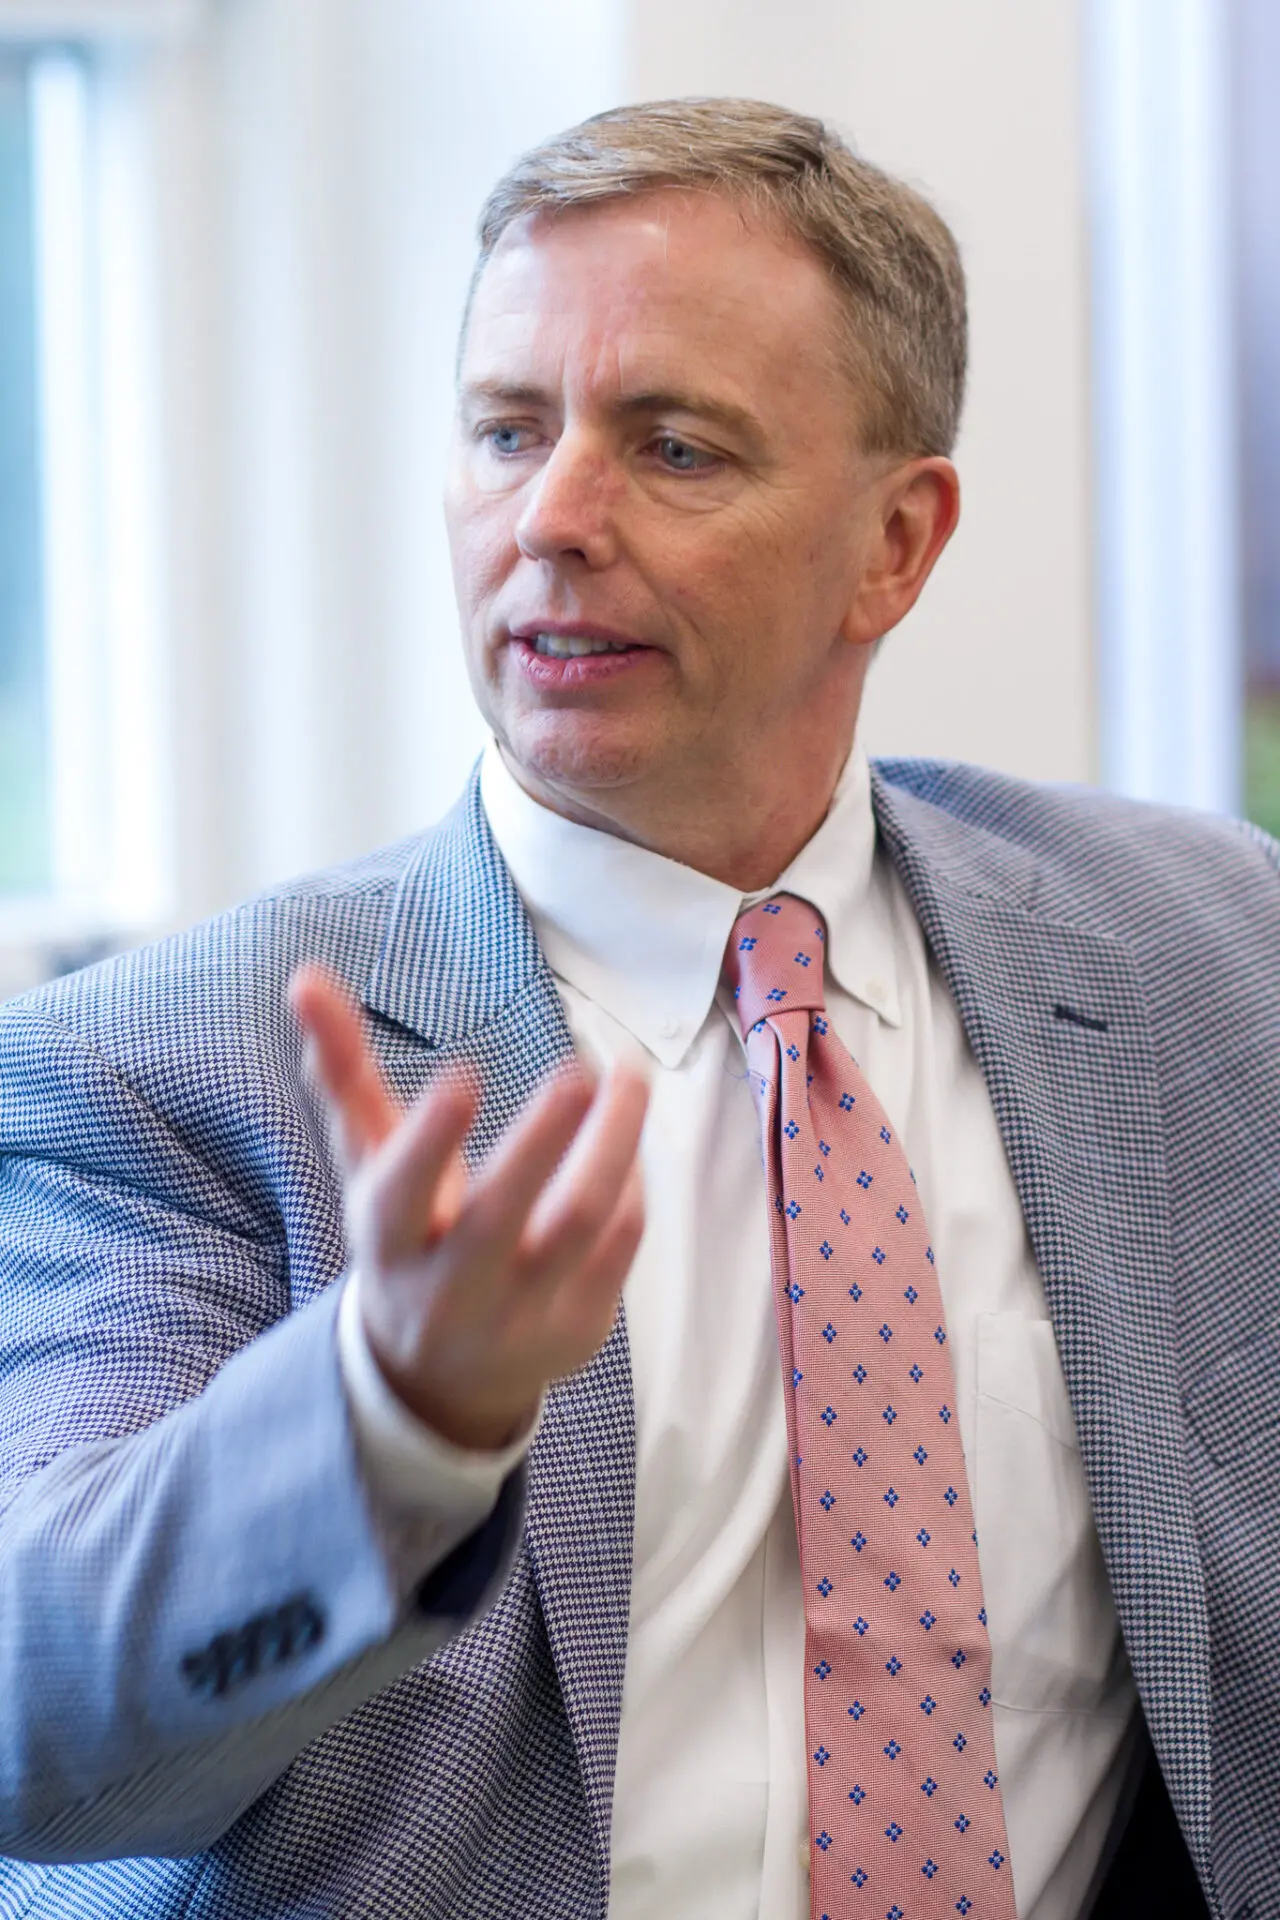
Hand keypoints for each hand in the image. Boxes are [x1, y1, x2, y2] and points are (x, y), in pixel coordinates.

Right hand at [290, 964, 648, 1450]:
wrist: (438, 1375)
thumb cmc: (405, 1234)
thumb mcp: (368, 1163)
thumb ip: (343, 1071)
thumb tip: (305, 976)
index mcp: (387, 1242)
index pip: (399, 1196)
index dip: (428, 1141)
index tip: (461, 1077)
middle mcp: (447, 1289)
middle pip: (501, 1215)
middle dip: (542, 1139)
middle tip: (578, 1070)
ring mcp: (516, 1317)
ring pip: (575, 1225)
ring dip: (611, 1146)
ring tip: (629, 1078)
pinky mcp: (576, 1331)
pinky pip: (616, 1253)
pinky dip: (628, 1193)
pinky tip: (629, 1148)